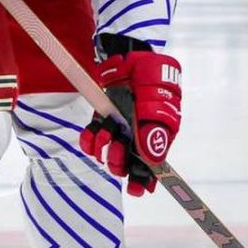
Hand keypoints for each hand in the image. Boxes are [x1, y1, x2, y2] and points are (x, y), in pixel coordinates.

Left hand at [79, 52, 182, 195]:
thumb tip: (154, 163)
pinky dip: (90, 140)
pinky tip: (93, 131)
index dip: (145, 180)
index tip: (137, 191)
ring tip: (107, 129)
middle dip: (120, 161)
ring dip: (104, 147)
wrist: (130, 55)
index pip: (153, 166)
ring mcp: (120, 129)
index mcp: (158, 135)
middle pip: (128, 165)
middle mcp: (138, 136)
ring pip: (108, 155)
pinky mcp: (103, 121)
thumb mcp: (156, 104)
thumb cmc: (150, 78)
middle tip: (118, 147)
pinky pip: (92, 142)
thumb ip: (154, 133)